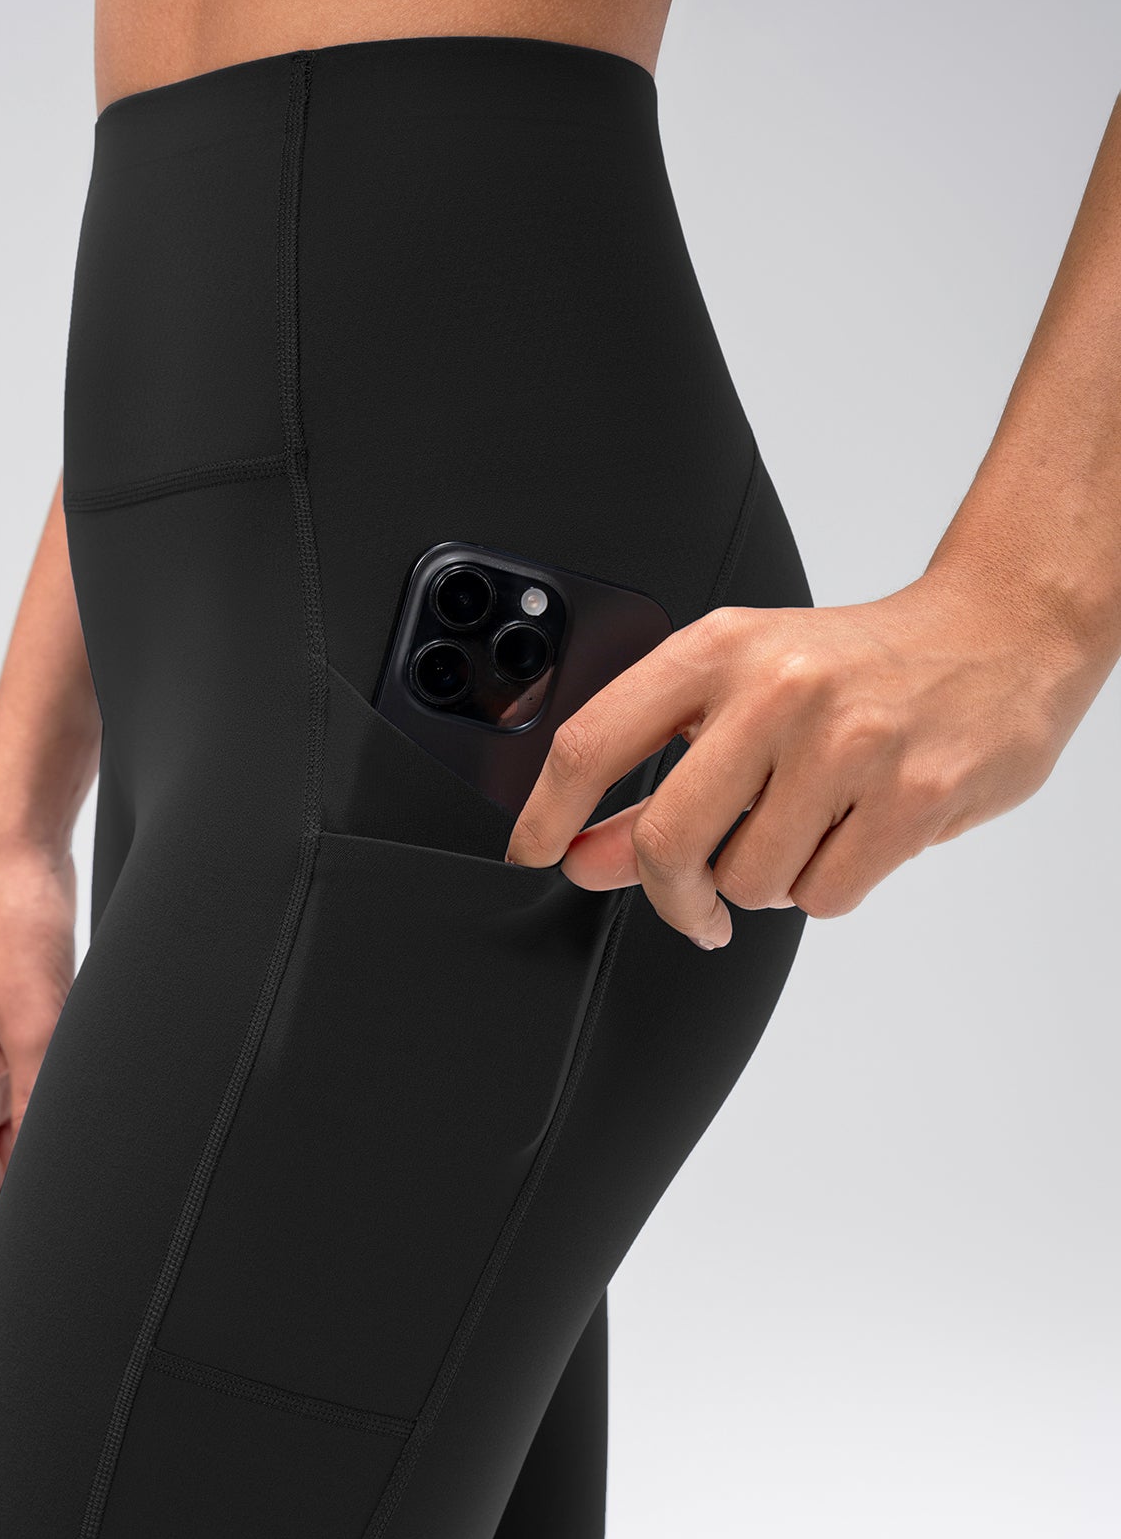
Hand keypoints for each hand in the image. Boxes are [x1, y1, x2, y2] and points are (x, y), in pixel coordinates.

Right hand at [0, 830, 76, 1255]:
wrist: (17, 854)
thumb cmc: (10, 925)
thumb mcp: (39, 1019)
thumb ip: (49, 1095)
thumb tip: (65, 1168)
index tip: (34, 1282)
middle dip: (31, 1217)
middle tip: (88, 1249)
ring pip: (24, 1142)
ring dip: (55, 1170)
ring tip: (106, 1202)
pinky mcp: (29, 1034)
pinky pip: (45, 1102)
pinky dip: (69, 1126)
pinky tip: (108, 1137)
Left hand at [505, 568, 1082, 947]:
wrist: (1003, 633)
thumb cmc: (862, 664)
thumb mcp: (745, 689)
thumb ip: (660, 775)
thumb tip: (585, 855)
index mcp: (720, 649)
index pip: (594, 740)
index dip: (547, 811)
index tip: (535, 852)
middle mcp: (777, 690)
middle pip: (667, 840)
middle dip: (671, 894)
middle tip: (692, 905)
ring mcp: (847, 745)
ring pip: (751, 881)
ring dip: (768, 882)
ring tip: (810, 825)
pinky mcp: (912, 798)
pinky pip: (824, 895)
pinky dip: (828, 886)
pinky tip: (855, 833)